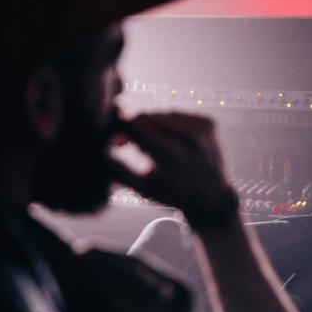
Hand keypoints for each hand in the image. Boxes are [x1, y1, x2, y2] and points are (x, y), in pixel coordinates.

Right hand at [110, 113, 231, 218]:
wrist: (214, 198)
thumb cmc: (174, 194)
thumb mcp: (143, 189)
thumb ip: (118, 171)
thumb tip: (98, 154)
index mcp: (170, 155)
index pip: (134, 125)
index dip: (119, 126)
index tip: (112, 134)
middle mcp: (188, 138)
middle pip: (146, 117)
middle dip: (132, 127)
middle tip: (125, 143)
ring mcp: (201, 128)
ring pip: (160, 113)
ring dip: (150, 125)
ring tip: (149, 145)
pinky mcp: (209, 123)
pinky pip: (178, 114)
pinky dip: (168, 124)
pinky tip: (167, 139)